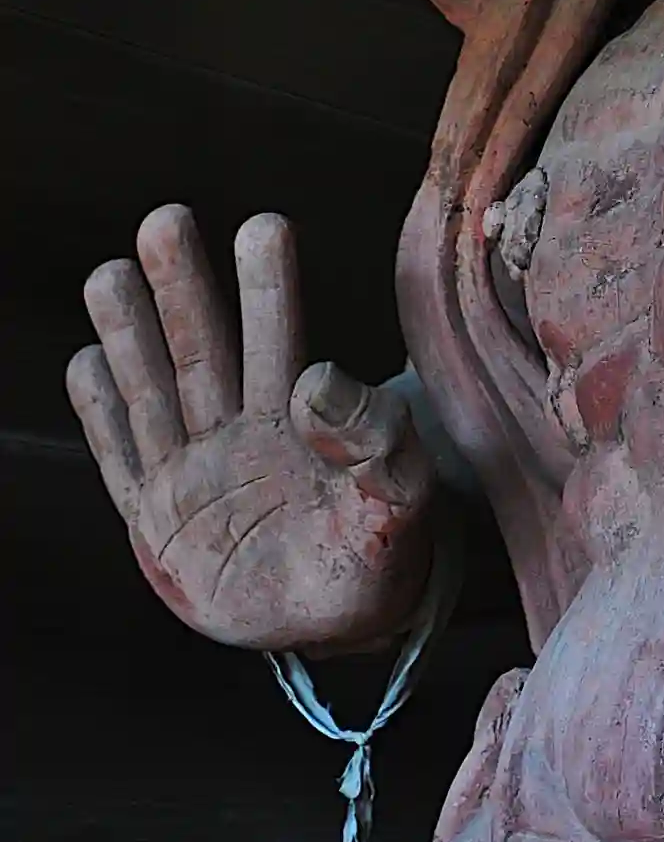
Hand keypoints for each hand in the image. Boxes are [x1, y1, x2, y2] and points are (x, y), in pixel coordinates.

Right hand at [66, 205, 433, 651]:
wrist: (336, 624)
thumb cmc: (377, 550)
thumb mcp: (398, 500)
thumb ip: (376, 439)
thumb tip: (316, 378)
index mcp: (301, 418)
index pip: (282, 338)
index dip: (271, 286)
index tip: (265, 226)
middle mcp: (239, 430)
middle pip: (205, 348)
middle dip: (185, 287)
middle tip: (168, 217)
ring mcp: (192, 471)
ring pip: (156, 390)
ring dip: (131, 334)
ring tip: (112, 273)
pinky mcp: (157, 520)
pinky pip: (124, 461)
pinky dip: (103, 417)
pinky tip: (86, 362)